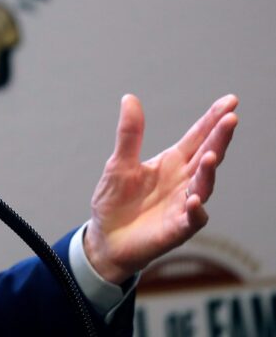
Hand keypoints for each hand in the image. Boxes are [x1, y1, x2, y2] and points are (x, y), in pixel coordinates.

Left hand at [84, 94, 237, 283]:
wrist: (105, 238)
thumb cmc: (115, 201)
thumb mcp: (119, 164)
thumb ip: (129, 134)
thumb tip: (129, 98)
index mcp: (171, 163)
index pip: (197, 137)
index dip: (213, 120)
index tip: (230, 101)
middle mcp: (184, 181)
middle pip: (207, 155)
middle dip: (220, 138)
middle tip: (231, 118)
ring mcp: (183, 204)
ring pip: (204, 185)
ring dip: (209, 171)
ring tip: (212, 155)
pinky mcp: (177, 228)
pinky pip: (192, 219)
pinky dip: (195, 210)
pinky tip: (194, 200)